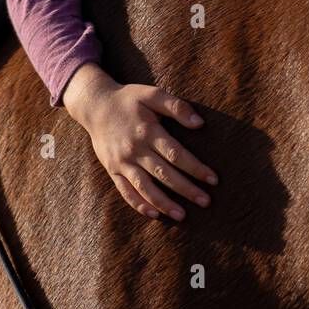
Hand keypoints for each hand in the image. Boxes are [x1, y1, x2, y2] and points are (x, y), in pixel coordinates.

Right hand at [63, 63, 217, 220]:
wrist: (95, 106)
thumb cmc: (129, 99)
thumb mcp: (152, 94)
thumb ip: (176, 106)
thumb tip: (199, 123)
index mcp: (147, 131)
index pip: (176, 154)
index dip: (195, 168)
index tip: (213, 179)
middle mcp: (135, 150)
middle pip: (164, 174)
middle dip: (186, 189)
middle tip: (206, 202)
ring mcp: (122, 163)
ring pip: (145, 188)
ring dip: (164, 203)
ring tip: (182, 215)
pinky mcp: (112, 170)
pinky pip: (126, 192)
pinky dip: (139, 204)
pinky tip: (154, 214)